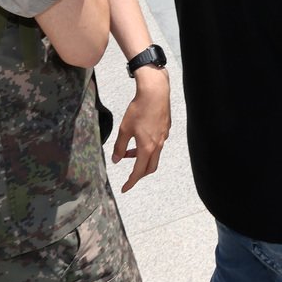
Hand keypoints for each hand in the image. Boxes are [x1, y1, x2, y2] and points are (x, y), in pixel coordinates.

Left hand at [112, 67, 170, 191]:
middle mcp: (158, 145)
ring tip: (129, 151)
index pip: (138, 171)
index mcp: (147, 147)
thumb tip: (116, 159)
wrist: (155, 92)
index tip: (124, 188)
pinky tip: (140, 137)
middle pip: (150, 167)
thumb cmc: (139, 109)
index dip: (131, 182)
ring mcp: (164, 137)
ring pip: (154, 155)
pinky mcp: (166, 129)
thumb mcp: (124, 129)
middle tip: (129, 175)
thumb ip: (119, 146)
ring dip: (142, 158)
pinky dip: (148, 147)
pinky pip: (158, 144)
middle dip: (139, 174)